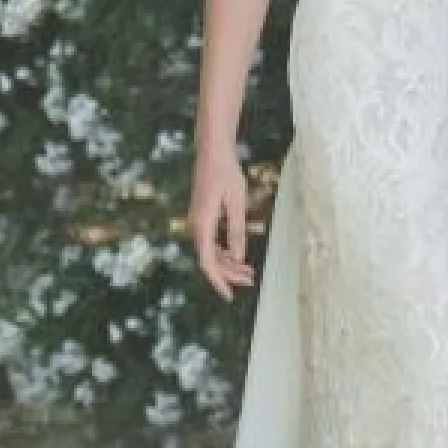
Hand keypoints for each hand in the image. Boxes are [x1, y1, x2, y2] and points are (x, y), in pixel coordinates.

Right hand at [189, 143, 254, 301]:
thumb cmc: (226, 173)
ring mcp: (197, 222)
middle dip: (229, 274)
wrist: (212, 152)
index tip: (229, 296)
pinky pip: (210, 242)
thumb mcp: (237, 202)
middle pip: (210, 260)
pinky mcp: (202, 217)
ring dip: (228, 264)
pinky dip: (224, 252)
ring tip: (249, 271)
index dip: (218, 281)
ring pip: (210, 252)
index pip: (207, 262)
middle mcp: (196, 226)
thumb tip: (238, 258)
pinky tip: (238, 256)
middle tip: (251, 280)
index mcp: (203, 224)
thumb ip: (238, 230)